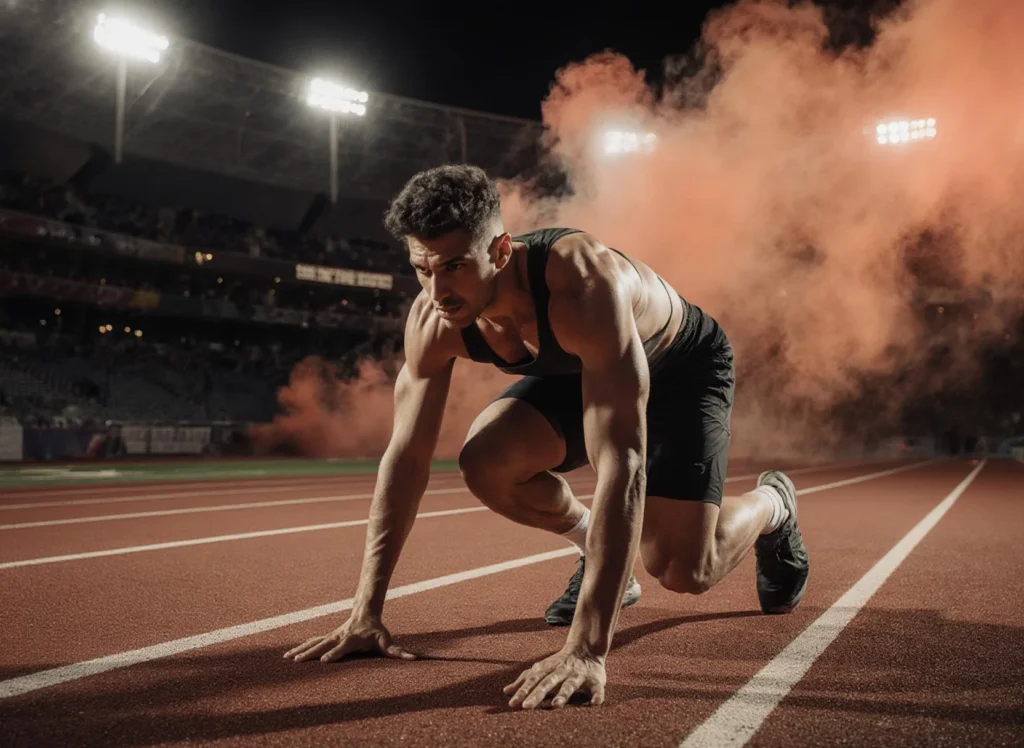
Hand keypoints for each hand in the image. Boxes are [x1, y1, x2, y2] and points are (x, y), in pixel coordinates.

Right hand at [283, 615, 415, 662]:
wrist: (366, 613)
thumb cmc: (377, 631)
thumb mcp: (387, 641)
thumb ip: (398, 651)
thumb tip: (413, 658)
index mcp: (351, 640)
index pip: (341, 649)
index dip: (334, 655)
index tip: (323, 662)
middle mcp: (338, 637)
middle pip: (322, 646)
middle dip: (310, 653)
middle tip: (297, 661)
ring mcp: (331, 636)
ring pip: (314, 643)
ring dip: (300, 650)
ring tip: (286, 659)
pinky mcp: (327, 637)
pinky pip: (312, 642)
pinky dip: (300, 647)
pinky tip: (288, 654)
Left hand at [503, 647, 606, 708]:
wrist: (586, 648)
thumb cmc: (560, 663)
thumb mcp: (542, 669)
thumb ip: (525, 680)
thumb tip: (506, 692)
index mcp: (548, 668)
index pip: (533, 680)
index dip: (523, 691)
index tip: (513, 703)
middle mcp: (562, 670)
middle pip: (548, 682)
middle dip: (537, 694)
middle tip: (526, 707)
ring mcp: (578, 675)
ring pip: (570, 685)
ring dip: (563, 694)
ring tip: (556, 706)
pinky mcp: (595, 680)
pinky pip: (597, 689)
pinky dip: (597, 695)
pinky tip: (595, 703)